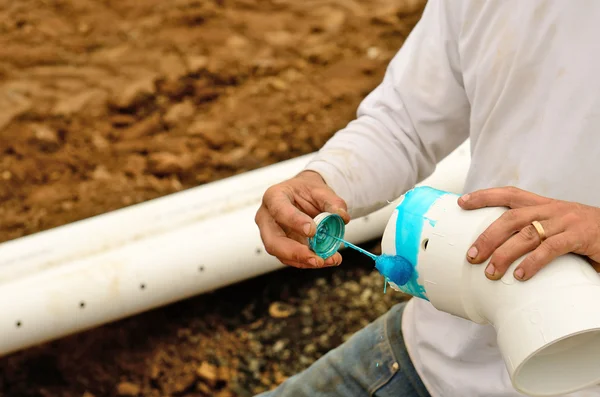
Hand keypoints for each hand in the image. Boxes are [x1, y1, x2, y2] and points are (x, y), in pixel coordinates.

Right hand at [255, 170, 349, 268]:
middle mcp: (267, 218)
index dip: (294, 221)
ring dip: (304, 261)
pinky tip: (326, 260)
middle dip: (295, 253)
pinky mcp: (281, 247)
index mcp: (274, 197)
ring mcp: (271, 235)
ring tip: (328, 260)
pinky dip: (308, 262)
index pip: (279, 210)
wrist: (304, 196)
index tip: (313, 230)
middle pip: (273, 241)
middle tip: (316, 259)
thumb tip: (342, 217)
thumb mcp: (321, 189)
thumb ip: (332, 202)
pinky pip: (291, 259)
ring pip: (281, 254)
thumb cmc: (307, 190)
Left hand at [457, 186, 599, 280]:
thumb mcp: (559, 228)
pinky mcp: (581, 236)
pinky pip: (551, 248)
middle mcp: (553, 210)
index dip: (485, 196)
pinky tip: (521, 276)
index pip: (510, 194)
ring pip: (527, 234)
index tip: (462, 202)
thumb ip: (535, 234)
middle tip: (472, 256)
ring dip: (504, 254)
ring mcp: (567, 222)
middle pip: (511, 218)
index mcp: (545, 205)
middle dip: (487, 236)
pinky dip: (533, 262)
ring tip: (491, 272)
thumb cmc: (587, 235)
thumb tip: (500, 251)